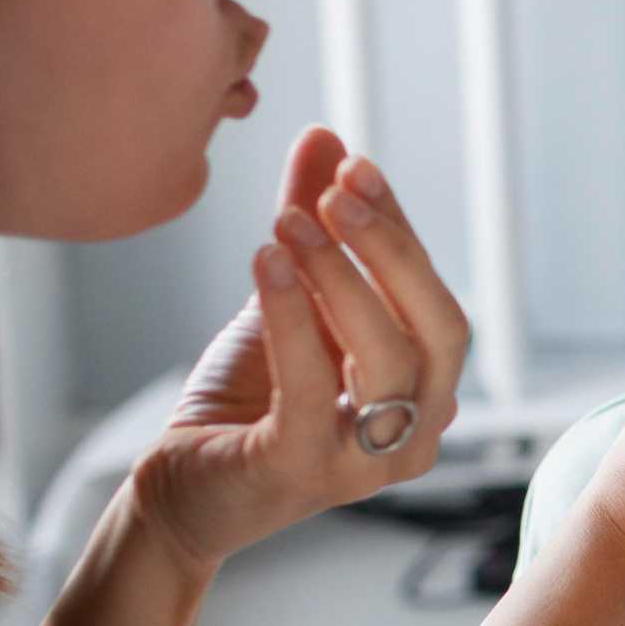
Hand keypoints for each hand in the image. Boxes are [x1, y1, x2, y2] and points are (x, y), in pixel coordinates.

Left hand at [131, 128, 469, 571]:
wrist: (183, 488)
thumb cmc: (247, 401)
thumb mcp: (286, 300)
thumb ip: (312, 226)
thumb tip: (327, 138)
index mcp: (428, 392)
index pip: (435, 299)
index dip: (401, 230)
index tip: (355, 165)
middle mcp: (418, 434)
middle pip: (442, 330)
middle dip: (393, 252)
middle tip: (338, 191)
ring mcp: (368, 465)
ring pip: (388, 360)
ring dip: (343, 280)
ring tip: (290, 223)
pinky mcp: (302, 473)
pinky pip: (312, 390)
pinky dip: (294, 319)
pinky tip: (266, 262)